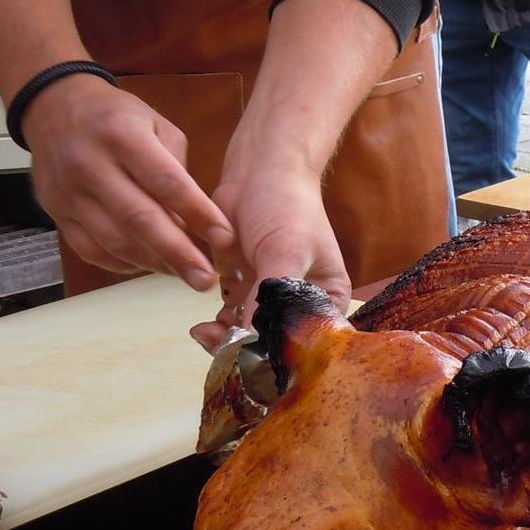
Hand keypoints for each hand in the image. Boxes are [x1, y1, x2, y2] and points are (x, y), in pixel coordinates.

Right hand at [24, 74, 233, 288]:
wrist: (52, 108)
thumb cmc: (117, 118)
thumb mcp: (156, 125)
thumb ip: (177, 169)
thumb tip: (196, 221)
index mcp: (122, 136)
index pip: (166, 182)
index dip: (198, 214)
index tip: (225, 239)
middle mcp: (90, 165)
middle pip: (139, 220)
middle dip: (177, 254)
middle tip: (206, 279)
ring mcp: (68, 193)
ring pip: (114, 241)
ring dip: (154, 264)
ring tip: (184, 273)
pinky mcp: (56, 213)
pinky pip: (92, 250)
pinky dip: (125, 264)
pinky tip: (149, 265)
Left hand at [188, 169, 350, 351]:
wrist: (261, 169)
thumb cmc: (288, 206)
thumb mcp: (286, 251)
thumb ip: (271, 296)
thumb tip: (251, 338)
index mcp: (327, 300)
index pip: (309, 344)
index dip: (282, 359)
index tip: (251, 361)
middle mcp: (301, 305)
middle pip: (276, 345)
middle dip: (246, 352)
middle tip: (218, 346)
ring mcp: (271, 297)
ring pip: (249, 336)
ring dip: (227, 341)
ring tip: (206, 333)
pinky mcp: (244, 287)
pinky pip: (229, 318)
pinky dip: (216, 325)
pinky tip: (202, 324)